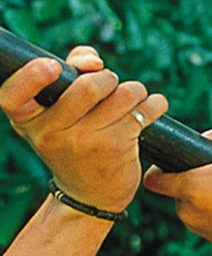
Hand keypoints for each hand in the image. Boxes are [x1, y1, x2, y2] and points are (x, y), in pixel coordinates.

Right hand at [0, 46, 167, 211]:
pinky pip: (143, 111)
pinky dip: (154, 104)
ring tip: (132, 99)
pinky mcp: (116, 147)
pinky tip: (153, 106)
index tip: (53, 66)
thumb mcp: (55, 114)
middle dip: (107, 78)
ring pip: (123, 95)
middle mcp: (51, 133)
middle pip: (88, 86)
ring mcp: (85, 142)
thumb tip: (93, 61)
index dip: (31, 76)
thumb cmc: (72, 142)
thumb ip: (68, 74)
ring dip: (134, 91)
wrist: (90, 195)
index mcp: (27, 120)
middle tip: (110, 85)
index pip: (13, 96)